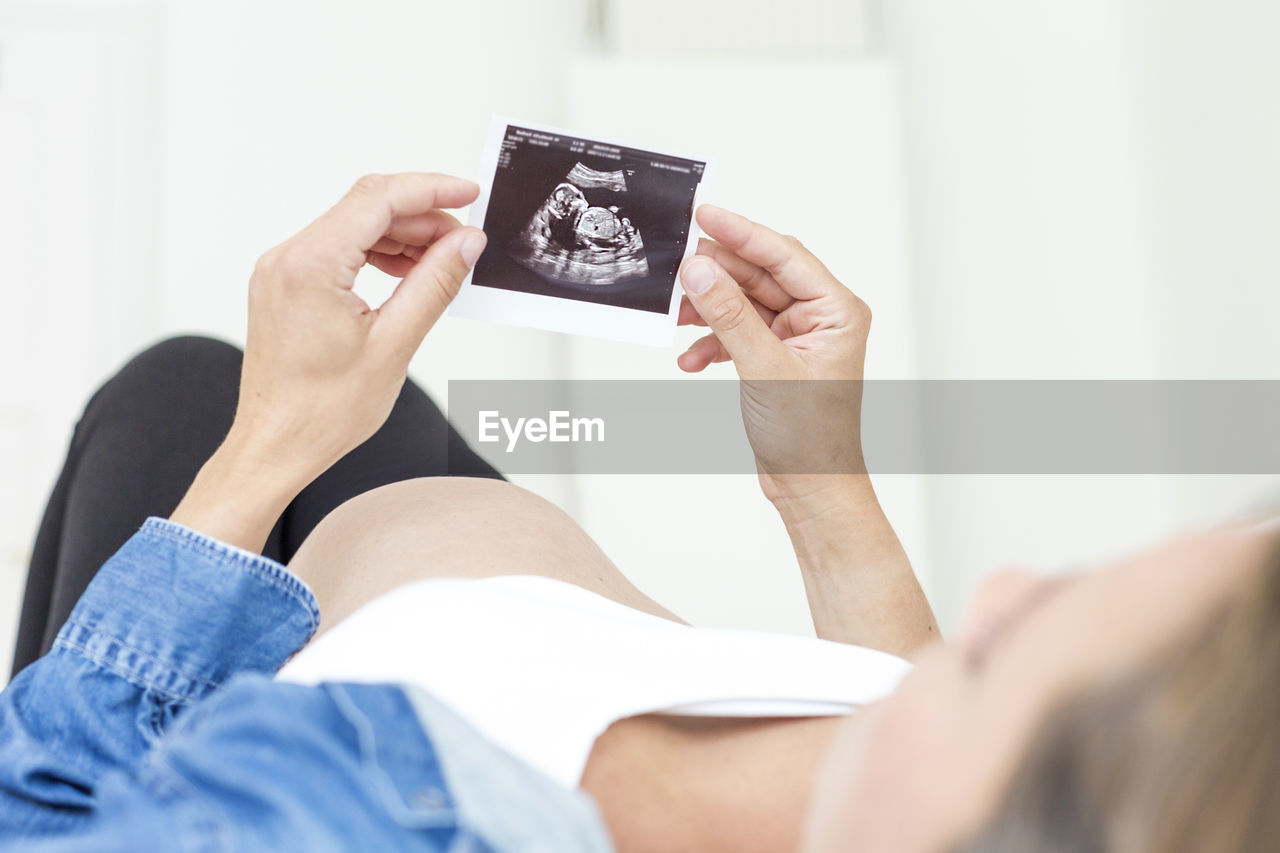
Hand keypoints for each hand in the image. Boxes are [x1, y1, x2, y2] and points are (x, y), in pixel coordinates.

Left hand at [237, 172, 484, 480]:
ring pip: (353, 226)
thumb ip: (434, 284)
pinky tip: (408, 273)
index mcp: (310, 267)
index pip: (377, 199)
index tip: (468, 193)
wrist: (276, 445)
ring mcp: (282, 270)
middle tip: (465, 240)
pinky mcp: (286, 285)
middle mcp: (288, 258)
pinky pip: (337, 249)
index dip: (430, 190)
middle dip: (421, 215)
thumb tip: (465, 244)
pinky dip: (376, 253)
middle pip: (365, 207)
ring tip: (443, 261)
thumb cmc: (321, 412)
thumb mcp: (394, 345)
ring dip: (401, 235)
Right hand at [676, 205, 870, 507]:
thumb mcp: (765, 369)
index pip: (784, 255)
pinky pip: (737, 332)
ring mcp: (796, 338)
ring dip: (709, 311)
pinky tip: (691, 359)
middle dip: (716, 276)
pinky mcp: (774, 357)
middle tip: (676, 267)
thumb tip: (700, 272)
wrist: (811, 487)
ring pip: (743, 304)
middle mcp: (820, 318)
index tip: (705, 214)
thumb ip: (729, 316)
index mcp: (836, 311)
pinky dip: (712, 342)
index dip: (742, 233)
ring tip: (676, 316)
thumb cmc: (811, 437)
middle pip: (760, 275)